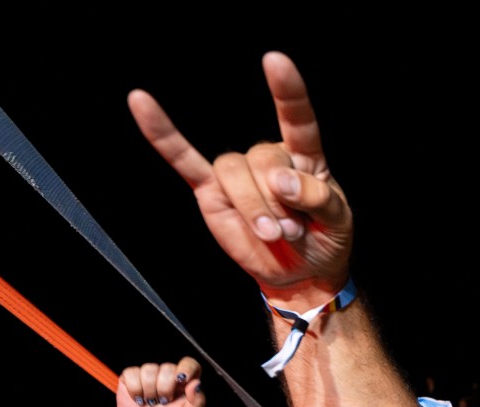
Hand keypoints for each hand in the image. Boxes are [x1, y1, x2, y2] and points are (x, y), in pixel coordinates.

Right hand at [117, 358, 204, 406]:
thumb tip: (196, 384)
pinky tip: (139, 398)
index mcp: (185, 381)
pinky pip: (132, 373)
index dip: (186, 367)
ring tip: (151, 401)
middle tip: (164, 402)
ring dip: (150, 391)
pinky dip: (135, 390)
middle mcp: (168, 374)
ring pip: (149, 370)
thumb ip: (198, 402)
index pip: (189, 363)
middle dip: (165, 389)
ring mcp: (149, 373)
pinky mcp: (131, 376)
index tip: (182, 379)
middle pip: (168, 368)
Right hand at [129, 53, 350, 309]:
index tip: (275, 61)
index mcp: (305, 156)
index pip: (297, 118)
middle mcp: (268, 157)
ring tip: (274, 234)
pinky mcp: (212, 191)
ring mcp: (238, 173)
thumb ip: (318, 196)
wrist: (301, 273)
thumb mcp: (339, 221)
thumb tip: (282, 180)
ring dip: (254, 208)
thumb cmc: (325, 240)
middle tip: (293, 231)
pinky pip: (183, 158)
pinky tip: (140, 102)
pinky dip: (162, 134)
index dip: (287, 92)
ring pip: (232, 170)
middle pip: (260, 157)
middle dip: (277, 201)